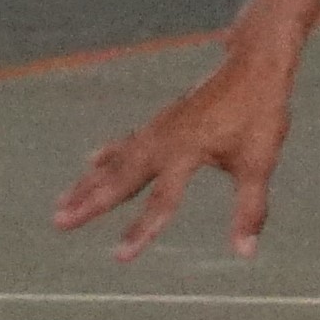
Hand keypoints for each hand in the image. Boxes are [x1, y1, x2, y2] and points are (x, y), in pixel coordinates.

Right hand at [53, 47, 297, 260]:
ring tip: (61, 204)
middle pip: (121, 178)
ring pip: (117, 161)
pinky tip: (91, 159)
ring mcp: (160, 128)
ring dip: (89, 182)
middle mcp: (166, 139)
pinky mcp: (163, 120)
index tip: (118, 257)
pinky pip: (128, 142)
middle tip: (60, 222)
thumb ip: (249, 209)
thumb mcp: (259, 162)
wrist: (255, 62)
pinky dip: (109, 154)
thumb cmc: (260, 112)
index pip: (161, 199)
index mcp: (188, 151)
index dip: (141, 230)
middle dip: (90, 202)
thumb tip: (245, 252)